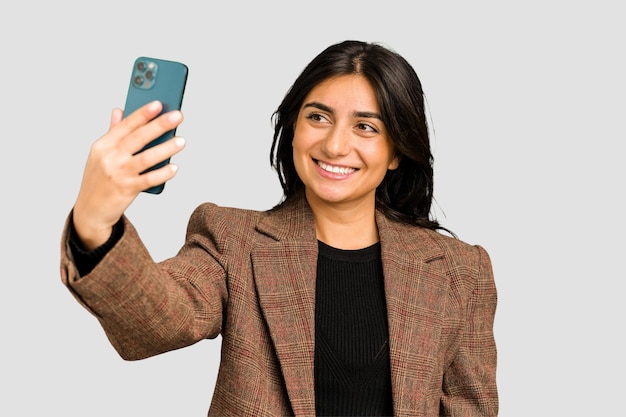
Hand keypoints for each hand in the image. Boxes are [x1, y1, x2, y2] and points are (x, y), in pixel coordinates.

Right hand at [72, 100, 184, 249]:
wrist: (90, 211)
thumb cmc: (98, 179)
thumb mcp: (100, 155)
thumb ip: (112, 133)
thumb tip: (119, 111)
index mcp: (103, 145)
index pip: (125, 125)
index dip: (142, 114)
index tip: (158, 103)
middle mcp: (109, 158)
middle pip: (138, 138)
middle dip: (159, 125)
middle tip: (178, 116)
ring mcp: (118, 174)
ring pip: (147, 158)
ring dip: (166, 148)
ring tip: (181, 141)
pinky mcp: (127, 190)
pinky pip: (149, 180)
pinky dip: (163, 173)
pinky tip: (174, 167)